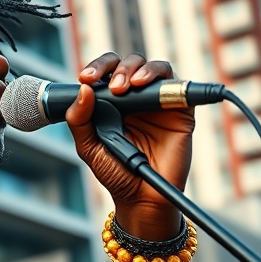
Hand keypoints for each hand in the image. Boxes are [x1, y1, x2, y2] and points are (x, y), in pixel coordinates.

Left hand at [65, 53, 194, 238]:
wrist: (142, 198)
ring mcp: (159, 102)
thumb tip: (83, 89)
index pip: (105, 72)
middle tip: (113, 88)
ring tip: (129, 86)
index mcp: (112, 102)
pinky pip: (177, 85)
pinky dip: (162, 78)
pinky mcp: (180, 111)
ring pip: (154, 68)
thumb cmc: (115, 173)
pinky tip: (146, 87)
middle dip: (118, 68)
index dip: (97, 67)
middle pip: (129, 64)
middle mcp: (136, 97)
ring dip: (140, 69)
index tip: (85, 77)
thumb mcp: (89, 147)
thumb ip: (80, 120)